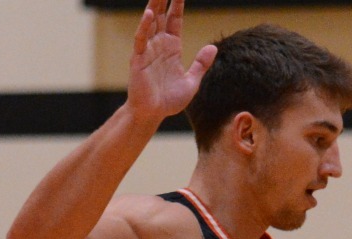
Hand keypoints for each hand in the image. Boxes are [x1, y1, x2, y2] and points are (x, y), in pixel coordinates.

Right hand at [126, 0, 216, 123]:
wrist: (153, 114)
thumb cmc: (169, 100)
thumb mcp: (192, 81)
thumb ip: (201, 64)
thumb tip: (213, 47)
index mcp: (172, 48)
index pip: (175, 21)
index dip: (178, 6)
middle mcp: (158, 45)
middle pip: (161, 16)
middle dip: (164, 0)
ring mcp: (147, 50)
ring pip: (150, 23)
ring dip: (154, 6)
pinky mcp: (138, 59)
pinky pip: (141, 39)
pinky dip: (144, 27)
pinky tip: (149, 14)